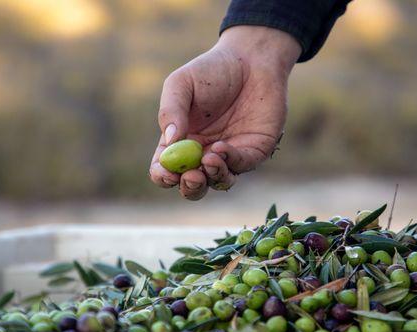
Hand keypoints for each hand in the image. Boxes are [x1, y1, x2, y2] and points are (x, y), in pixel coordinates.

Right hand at [149, 26, 300, 199]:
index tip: (167, 173)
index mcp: (179, 143)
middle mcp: (202, 154)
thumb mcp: (181, 84)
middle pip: (192, 186)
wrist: (251, 58)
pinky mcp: (253, 151)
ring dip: (212, 176)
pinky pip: (241, 166)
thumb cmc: (211, 70)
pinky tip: (222, 148)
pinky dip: (231, 162)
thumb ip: (171, 111)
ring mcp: (229, 156)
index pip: (165, 171)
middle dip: (190, 187)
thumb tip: (170, 142)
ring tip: (209, 159)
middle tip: (191, 176)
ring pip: (218, 181)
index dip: (163, 176)